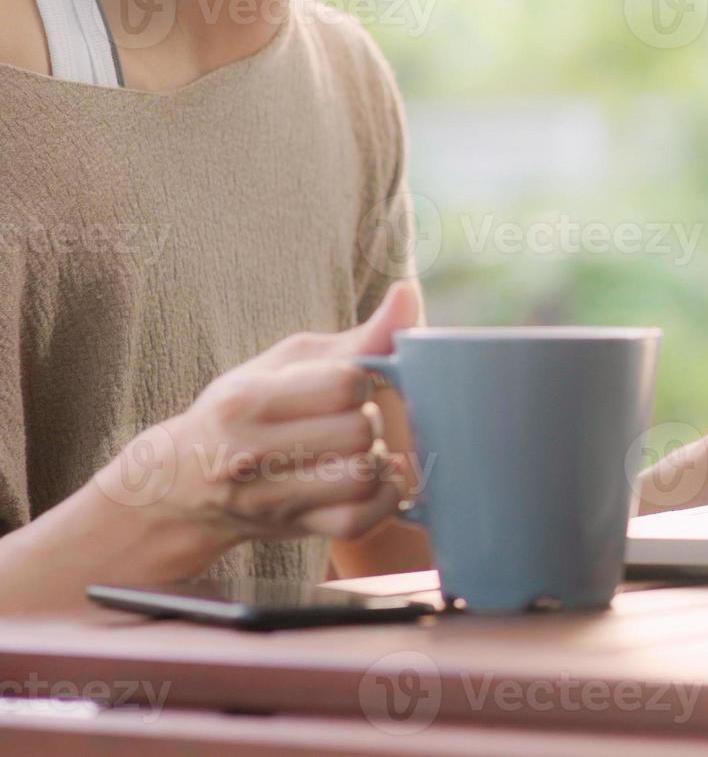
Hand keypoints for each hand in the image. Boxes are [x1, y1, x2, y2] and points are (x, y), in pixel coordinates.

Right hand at [91, 283, 423, 553]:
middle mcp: (253, 452)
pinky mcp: (295, 529)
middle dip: (369, 421)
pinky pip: (361, 520)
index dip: (360, 381)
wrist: (181, 484)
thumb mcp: (287, 363)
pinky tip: (374, 480)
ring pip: (364, 476)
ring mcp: (272, 499)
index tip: (348, 385)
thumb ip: (358, 336)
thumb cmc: (245, 409)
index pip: (344, 384)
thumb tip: (409, 294)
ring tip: (360, 450)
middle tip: (353, 420)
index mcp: (248, 399)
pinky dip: (383, 498)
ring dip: (376, 460)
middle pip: (359, 432)